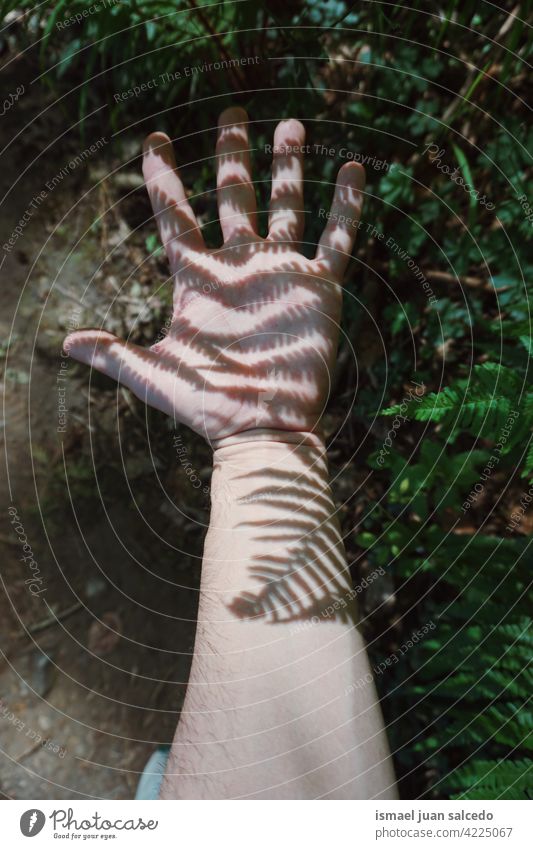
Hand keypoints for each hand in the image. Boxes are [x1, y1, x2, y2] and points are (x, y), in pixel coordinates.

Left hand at [64, 107, 364, 442]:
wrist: (263, 428)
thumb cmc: (208, 405)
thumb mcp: (155, 376)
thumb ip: (113, 354)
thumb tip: (63, 343)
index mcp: (198, 280)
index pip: (176, 215)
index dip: (163, 175)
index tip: (156, 137)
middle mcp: (239, 268)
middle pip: (233, 197)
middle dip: (233, 155)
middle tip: (232, 114)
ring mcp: (281, 273)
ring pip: (287, 206)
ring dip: (288, 165)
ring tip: (290, 122)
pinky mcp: (319, 288)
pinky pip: (337, 238)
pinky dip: (347, 205)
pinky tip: (352, 168)